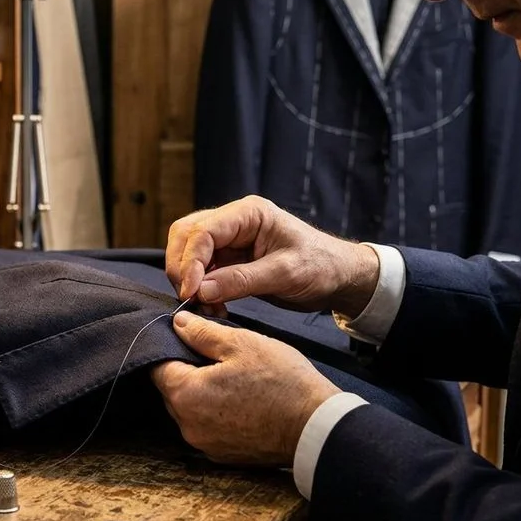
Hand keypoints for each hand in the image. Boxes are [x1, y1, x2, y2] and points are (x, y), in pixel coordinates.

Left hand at [152, 311, 341, 465]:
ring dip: (202, 393)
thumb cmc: (282, 382)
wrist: (317, 428)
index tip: (190, 338)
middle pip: (172, 389)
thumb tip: (178, 323)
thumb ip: (202, 332)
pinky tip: (240, 401)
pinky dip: (216, 413)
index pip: (157, 365)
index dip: (171, 346)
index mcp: (185, 395)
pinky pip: (207, 427)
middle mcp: (187, 425)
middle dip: (187, 370)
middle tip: (217, 357)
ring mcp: (204, 444)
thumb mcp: (241, 344)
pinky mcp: (222, 456)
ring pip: (189, 409)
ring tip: (232, 378)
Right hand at [166, 195, 378, 316]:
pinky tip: (214, 306)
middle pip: (186, 236)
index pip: (203, 231)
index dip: (190, 261)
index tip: (190, 292)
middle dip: (182, 268)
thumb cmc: (320, 266)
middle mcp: (234, 221)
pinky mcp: (228, 258)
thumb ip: (241, 280)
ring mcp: (229, 239)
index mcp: (249, 213)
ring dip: (189, 281)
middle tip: (191, 299)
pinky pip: (201, 270)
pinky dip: (200, 289)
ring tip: (206, 306)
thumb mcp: (285, 274)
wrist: (338, 276)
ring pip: (188, 252)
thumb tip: (199, 290)